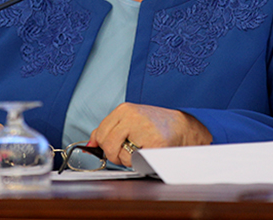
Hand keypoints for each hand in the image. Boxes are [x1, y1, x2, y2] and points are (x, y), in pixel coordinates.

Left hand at [87, 102, 212, 166]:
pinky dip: (139, 162)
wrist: (182, 128)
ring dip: (127, 159)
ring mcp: (142, 129)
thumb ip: (107, 131)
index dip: (104, 144)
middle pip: (107, 144)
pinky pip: (135, 160)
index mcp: (124, 109)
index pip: (100, 132)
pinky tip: (148, 153)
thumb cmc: (154, 126)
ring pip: (119, 154)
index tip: (114, 146)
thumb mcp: (128, 121)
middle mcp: (131, 116)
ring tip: (140, 150)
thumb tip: (90, 144)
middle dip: (114, 154)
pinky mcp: (153, 143)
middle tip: (128, 150)